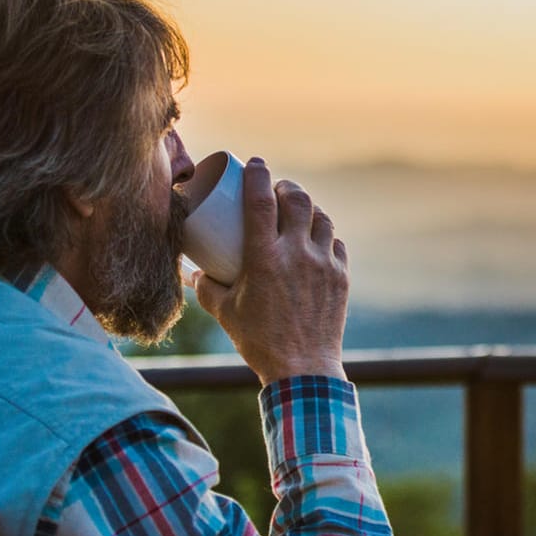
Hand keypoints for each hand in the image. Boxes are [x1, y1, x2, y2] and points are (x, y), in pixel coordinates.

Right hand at [191, 158, 348, 384]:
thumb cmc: (258, 342)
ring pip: (320, 217)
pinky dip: (324, 235)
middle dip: (286, 187)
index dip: (258, 174)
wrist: (303, 371)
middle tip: (277, 190)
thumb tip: (194, 273)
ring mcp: (323, 264)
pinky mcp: (341, 277)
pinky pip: (335, 243)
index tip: (254, 164)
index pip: (260, 200)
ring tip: (297, 210)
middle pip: (296, 200)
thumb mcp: (225, 313)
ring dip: (308, 208)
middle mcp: (296, 255)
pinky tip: (316, 239)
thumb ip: (206, 289)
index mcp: (263, 258)